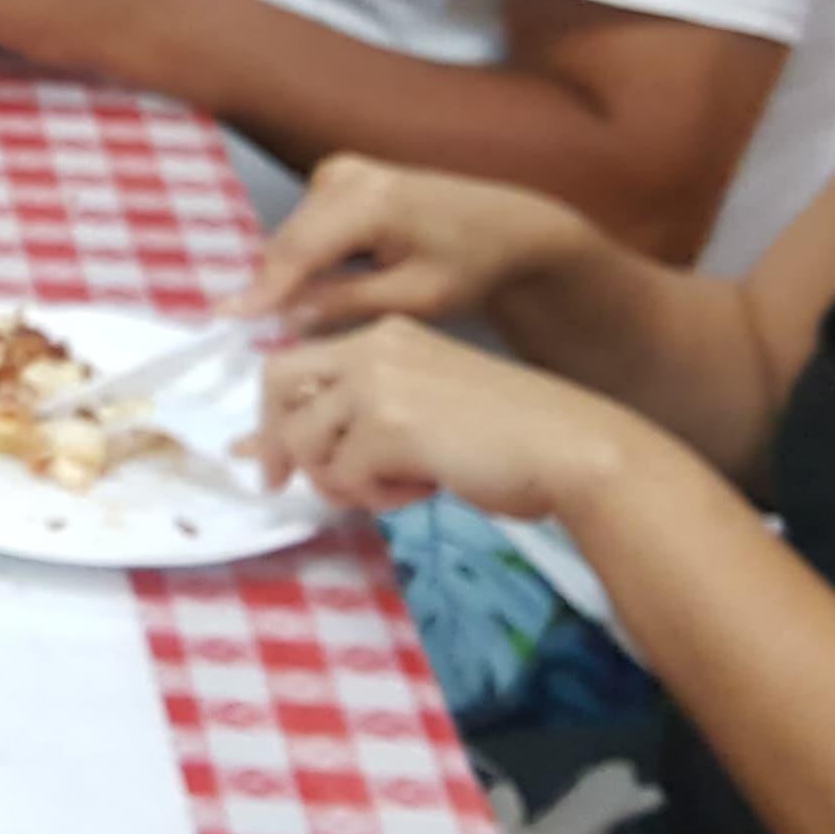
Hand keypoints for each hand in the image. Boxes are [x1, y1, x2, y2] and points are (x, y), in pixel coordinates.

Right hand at [238, 155, 600, 331]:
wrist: (507, 224)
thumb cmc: (472, 263)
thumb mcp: (417, 296)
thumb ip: (348, 302)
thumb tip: (286, 315)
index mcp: (372, 201)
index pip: (298, 250)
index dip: (261, 290)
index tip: (226, 321)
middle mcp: (348, 175)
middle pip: (289, 240)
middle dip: (272, 287)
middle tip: (250, 335)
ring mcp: (342, 171)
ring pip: (294, 235)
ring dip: (290, 275)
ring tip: (288, 320)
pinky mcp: (341, 177)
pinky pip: (308, 226)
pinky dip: (306, 259)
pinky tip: (318, 289)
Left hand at [251, 317, 644, 524]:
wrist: (569, 446)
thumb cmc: (508, 438)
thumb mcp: (424, 409)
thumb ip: (359, 418)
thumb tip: (275, 456)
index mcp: (384, 336)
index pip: (294, 363)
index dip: (271, 414)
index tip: (265, 460)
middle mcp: (372, 348)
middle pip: (277, 387)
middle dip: (273, 443)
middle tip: (280, 485)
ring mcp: (377, 383)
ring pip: (307, 442)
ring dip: (341, 481)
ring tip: (393, 488)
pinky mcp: (387, 425)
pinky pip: (345, 477)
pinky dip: (377, 497)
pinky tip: (423, 488)